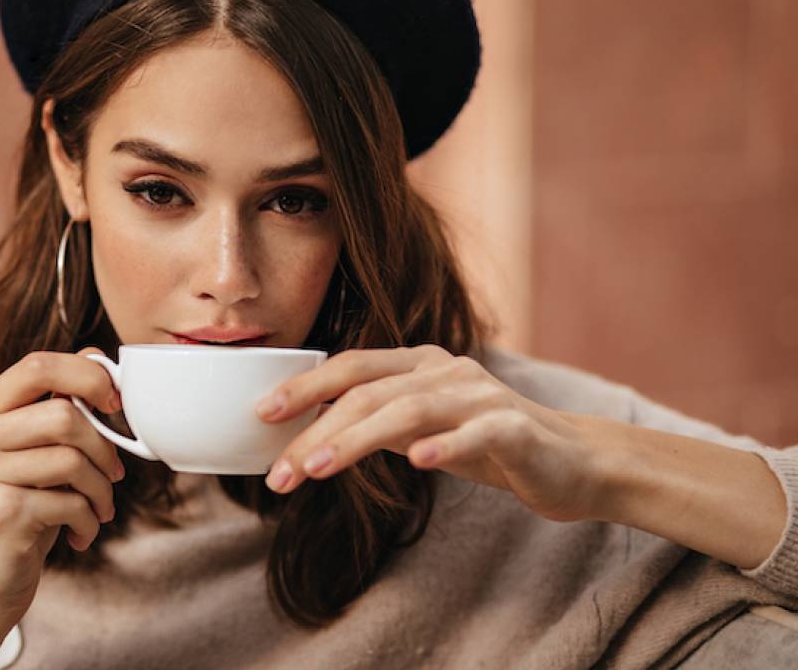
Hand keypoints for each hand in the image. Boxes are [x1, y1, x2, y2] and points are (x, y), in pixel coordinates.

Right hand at [0, 347, 125, 666]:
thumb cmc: (17, 517)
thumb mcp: (33, 457)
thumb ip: (54, 411)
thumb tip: (99, 358)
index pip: (37, 366)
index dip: (87, 375)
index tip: (114, 403)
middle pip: (62, 414)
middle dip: (104, 446)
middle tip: (114, 472)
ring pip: (71, 459)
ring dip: (101, 488)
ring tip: (99, 507)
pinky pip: (69, 501)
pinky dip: (89, 519)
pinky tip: (81, 533)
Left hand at [256, 345, 603, 522]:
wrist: (572, 464)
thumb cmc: (488, 444)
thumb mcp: (422, 429)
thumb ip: (375, 422)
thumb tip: (310, 430)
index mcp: (421, 364)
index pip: (352, 369)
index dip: (304, 386)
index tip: (261, 414)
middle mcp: (447, 371)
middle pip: (369, 392)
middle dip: (316, 428)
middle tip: (279, 469)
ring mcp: (482, 396)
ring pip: (408, 410)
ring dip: (356, 440)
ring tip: (315, 469)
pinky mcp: (515, 428)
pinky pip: (476, 433)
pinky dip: (445, 445)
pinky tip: (416, 463)